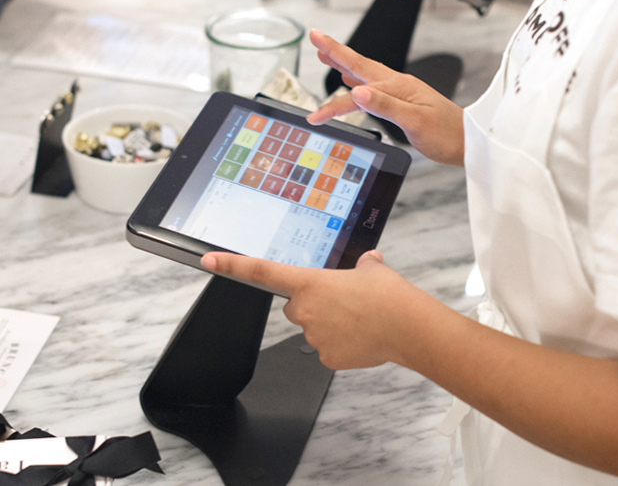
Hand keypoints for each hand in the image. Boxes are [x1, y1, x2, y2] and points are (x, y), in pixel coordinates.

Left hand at [201, 250, 445, 369]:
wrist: (408, 328)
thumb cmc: (390, 296)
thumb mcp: (374, 270)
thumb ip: (363, 265)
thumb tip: (367, 261)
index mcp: (310, 282)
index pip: (262, 272)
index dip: (232, 265)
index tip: (209, 260)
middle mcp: (306, 310)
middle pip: (295, 306)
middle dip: (312, 304)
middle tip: (341, 302)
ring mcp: (314, 336)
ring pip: (313, 328)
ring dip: (329, 324)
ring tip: (359, 319)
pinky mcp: (327, 357)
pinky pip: (326, 348)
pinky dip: (341, 344)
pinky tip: (361, 338)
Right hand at [307, 30, 464, 165]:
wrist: (469, 142)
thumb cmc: (447, 135)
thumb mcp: (415, 122)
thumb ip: (385, 106)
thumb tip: (357, 92)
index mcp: (399, 87)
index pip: (358, 86)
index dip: (333, 98)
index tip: (315, 113)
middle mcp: (398, 84)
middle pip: (360, 65)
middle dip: (336, 52)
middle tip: (315, 37)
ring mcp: (401, 91)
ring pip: (365, 73)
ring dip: (344, 63)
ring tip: (326, 53)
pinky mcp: (404, 101)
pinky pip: (374, 85)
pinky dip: (358, 80)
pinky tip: (353, 82)